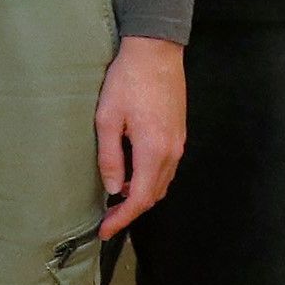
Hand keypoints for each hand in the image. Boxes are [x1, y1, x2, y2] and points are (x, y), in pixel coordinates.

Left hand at [96, 34, 186, 238]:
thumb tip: (114, 188)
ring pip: (162, 182)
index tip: (105, 231)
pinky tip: (131, 176)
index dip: (123, 218)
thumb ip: (111, 156)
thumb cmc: (127, 82)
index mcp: (154, 150)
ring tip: (115, 202)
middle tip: (106, 220)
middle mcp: (172, 152)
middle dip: (130, 211)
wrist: (156, 53)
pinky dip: (150, 180)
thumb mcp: (107, 119)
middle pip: (154, 194)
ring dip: (141, 195)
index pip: (140, 197)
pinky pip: (166, 168)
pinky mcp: (178, 134)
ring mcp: (179, 143)